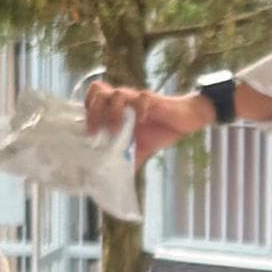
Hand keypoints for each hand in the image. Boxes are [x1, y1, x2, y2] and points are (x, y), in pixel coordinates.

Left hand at [80, 79, 211, 164]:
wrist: (184, 120)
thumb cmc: (159, 131)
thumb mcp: (139, 149)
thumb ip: (126, 159)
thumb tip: (114, 179)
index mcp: (117, 109)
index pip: (92, 98)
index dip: (86, 111)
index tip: (89, 131)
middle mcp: (124, 101)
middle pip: (98, 92)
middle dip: (94, 112)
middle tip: (96, 132)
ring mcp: (137, 98)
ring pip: (117, 92)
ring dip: (114, 112)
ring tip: (117, 130)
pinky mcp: (153, 100)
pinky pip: (142, 98)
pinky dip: (139, 110)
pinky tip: (142, 122)